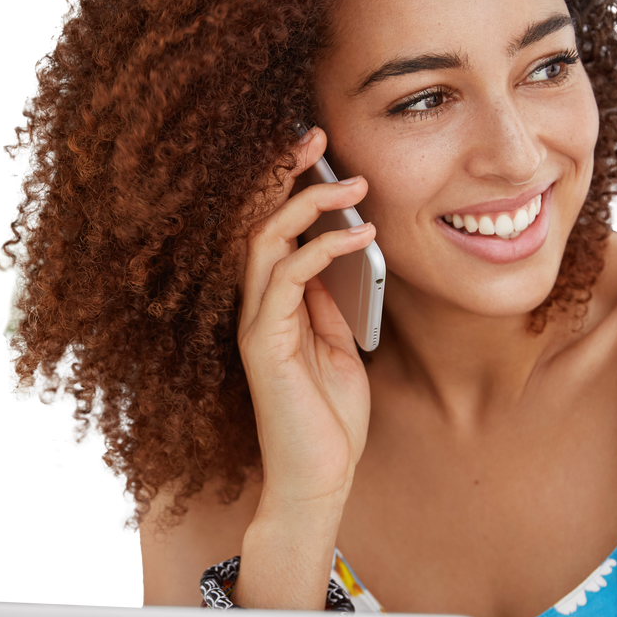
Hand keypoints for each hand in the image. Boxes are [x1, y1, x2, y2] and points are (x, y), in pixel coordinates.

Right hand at [236, 126, 376, 513]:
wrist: (319, 480)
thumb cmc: (330, 422)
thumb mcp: (341, 348)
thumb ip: (332, 304)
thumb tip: (344, 256)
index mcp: (273, 305)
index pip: (272, 229)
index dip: (289, 187)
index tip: (321, 151)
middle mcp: (256, 307)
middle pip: (257, 220)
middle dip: (285, 174)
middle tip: (317, 136)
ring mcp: (256, 323)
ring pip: (264, 239)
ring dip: (308, 202)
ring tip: (353, 183)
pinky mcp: (263, 342)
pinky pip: (286, 277)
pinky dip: (323, 247)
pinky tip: (360, 235)